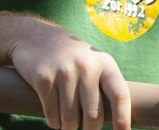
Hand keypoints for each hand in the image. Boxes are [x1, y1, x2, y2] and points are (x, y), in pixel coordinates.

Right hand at [7, 24, 130, 129]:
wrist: (35, 37)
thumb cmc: (72, 57)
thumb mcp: (94, 62)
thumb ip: (105, 85)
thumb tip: (118, 119)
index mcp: (105, 64)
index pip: (120, 95)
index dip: (123, 118)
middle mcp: (86, 67)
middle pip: (93, 113)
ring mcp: (64, 72)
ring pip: (70, 118)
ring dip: (69, 128)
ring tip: (69, 127)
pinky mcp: (43, 79)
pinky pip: (51, 113)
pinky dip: (54, 123)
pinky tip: (56, 121)